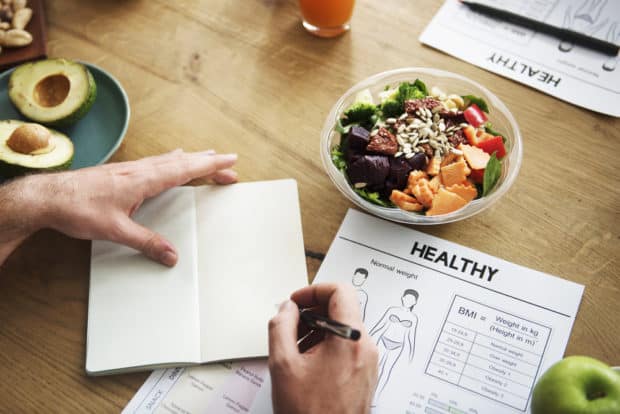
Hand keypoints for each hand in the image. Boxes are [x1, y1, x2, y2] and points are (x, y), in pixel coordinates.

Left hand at [0, 150, 236, 266]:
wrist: (48, 197)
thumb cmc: (77, 209)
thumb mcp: (116, 230)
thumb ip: (146, 242)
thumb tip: (171, 255)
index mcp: (143, 179)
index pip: (185, 169)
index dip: (210, 165)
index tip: (230, 161)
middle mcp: (140, 170)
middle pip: (183, 162)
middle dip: (209, 163)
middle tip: (230, 164)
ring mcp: (131, 169)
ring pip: (170, 159)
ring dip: (192, 159)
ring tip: (207, 157)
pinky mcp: (122, 173)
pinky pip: (157, 162)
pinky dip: (173, 160)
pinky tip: (171, 160)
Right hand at [268, 283, 377, 413]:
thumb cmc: (309, 413)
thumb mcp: (283, 364)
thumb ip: (281, 326)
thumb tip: (287, 308)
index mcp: (350, 339)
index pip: (341, 291)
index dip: (314, 290)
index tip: (296, 302)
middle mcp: (366, 347)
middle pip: (342, 309)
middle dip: (312, 312)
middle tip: (290, 325)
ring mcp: (369, 361)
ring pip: (343, 328)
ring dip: (318, 330)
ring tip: (296, 349)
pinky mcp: (366, 374)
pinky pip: (348, 346)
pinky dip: (327, 345)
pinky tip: (308, 363)